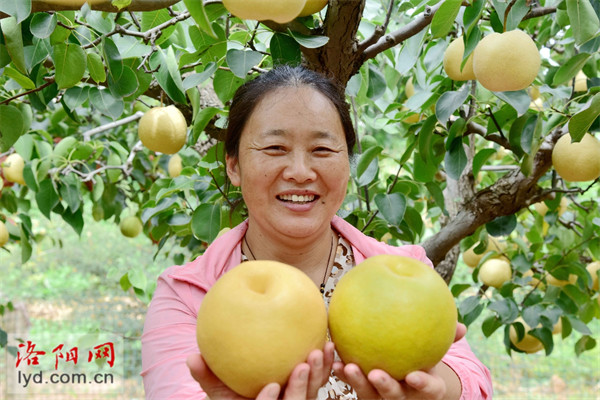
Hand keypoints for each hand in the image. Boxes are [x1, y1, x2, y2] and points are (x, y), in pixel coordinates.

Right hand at [186, 341, 334, 399]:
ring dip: (318, 375)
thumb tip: (191, 357)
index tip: (271, 386)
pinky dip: (327, 366)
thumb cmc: (232, 397)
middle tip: (303, 365)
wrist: (249, 398)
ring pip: (311, 395)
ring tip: (318, 351)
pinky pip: (321, 381)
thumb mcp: (218, 392)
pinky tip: (328, 345)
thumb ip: (206, 376)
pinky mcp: (308, 391)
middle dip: (300, 388)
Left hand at [332, 323, 465, 399]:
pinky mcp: (365, 392)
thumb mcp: (437, 351)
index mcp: (426, 389)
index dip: (421, 384)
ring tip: (347, 365)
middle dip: (385, 388)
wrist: (412, 377)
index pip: (428, 389)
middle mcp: (404, 397)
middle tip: (376, 373)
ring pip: (368, 395)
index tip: (413, 375)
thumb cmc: (426, 359)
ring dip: (356, 382)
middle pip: (393, 397)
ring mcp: (382, 397)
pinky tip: (333, 358)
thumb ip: (448, 339)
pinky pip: (352, 384)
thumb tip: (463, 327)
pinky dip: (342, 373)